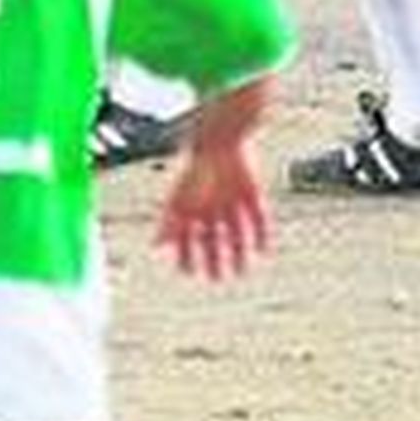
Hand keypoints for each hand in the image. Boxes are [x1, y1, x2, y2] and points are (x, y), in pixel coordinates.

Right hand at [156, 136, 272, 282]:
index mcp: (195, 204)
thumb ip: (168, 224)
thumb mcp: (179, 200)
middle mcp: (214, 205)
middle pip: (214, 238)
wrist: (221, 141)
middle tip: (216, 279)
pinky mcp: (252, 194)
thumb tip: (155, 246)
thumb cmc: (196, 170)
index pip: (189, 236)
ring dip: (240, 252)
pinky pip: (260, 218)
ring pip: (238, 232)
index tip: (189, 273)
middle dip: (215, 259)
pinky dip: (263, 235)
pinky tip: (264, 250)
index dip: (188, 254)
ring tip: (242, 271)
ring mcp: (234, 201)